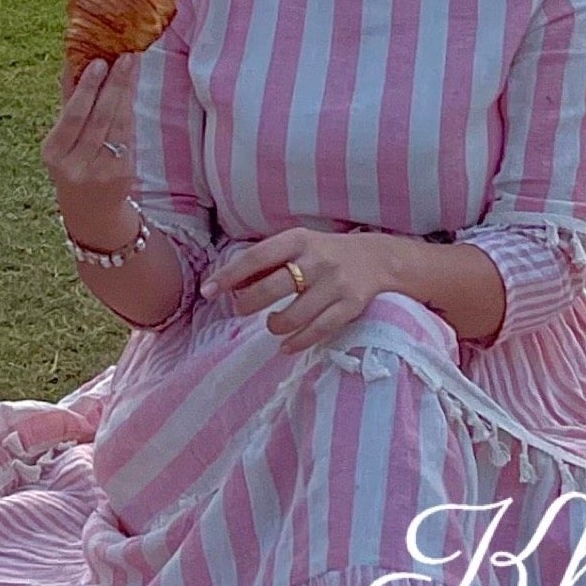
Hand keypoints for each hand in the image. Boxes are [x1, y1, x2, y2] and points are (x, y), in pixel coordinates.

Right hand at [40, 53, 141, 248]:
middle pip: (99, 118)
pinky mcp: (122, 175)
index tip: (99, 62)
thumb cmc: (72, 162)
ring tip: (132, 65)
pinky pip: (128, 136)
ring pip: (117, 124)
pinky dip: (130, 111)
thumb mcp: (61, 138)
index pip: (72, 115)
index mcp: (53, 153)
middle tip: (125, 56)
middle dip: (114, 84)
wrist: (89, 209)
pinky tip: (132, 91)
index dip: (87, 88)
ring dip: (126, 92)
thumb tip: (73, 58)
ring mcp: (101, 172)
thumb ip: (68, 101)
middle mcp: (75, 165)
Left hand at [215, 225, 394, 348]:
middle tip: (241, 309)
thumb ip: (266, 262)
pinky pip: (317, 331)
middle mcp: (317, 260)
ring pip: (294, 316)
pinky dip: (297, 342)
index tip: (208, 291)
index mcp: (298, 240)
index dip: (229, 275)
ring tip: (271, 324)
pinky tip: (285, 345)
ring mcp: (335, 284)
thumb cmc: (324, 253)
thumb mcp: (297, 246)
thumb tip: (227, 283)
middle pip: (273, 287)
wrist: (377, 258)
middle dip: (249, 303)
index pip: (256, 258)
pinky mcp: (350, 306)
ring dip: (274, 326)